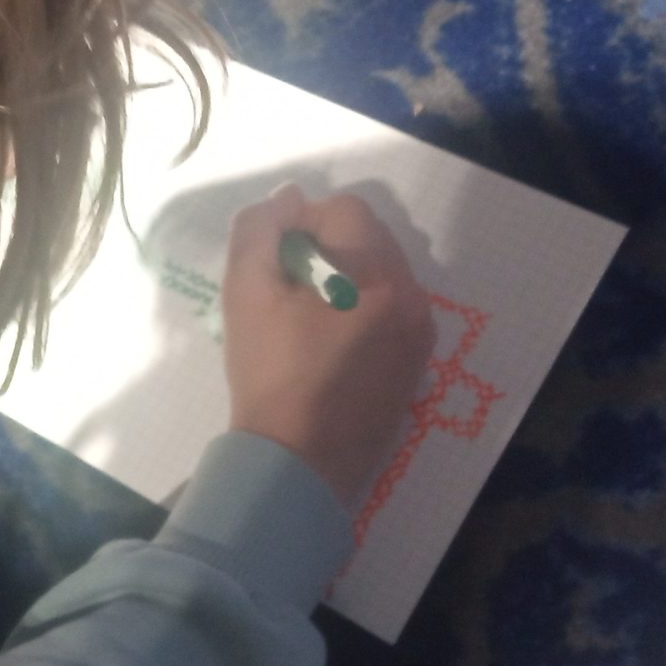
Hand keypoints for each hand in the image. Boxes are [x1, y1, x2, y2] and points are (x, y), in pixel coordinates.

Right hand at [220, 184, 435, 511]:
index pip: (344, 210)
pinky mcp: (415, 368)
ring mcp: (419, 337)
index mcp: (377, 275)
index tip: (274, 260)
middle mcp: (412, 298)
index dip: (301, 223)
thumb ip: (260, 230)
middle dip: (326, 248)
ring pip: (382, 276)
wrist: (297, 465)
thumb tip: (285, 200)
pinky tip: (325, 347)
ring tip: (303, 319)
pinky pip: (391, 313)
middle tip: (285, 288)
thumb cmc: (269, 374)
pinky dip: (361, 312)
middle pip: (370, 239)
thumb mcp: (246, 292)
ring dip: (344, 279)